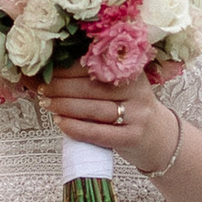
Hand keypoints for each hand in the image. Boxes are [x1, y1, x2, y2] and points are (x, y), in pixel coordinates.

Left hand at [42, 66, 180, 173]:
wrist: (160, 138)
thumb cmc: (131, 109)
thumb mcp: (122, 86)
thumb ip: (95, 77)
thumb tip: (50, 70)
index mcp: (133, 70)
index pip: (95, 64)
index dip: (66, 66)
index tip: (45, 68)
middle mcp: (137, 90)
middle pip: (92, 86)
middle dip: (61, 86)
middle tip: (41, 87)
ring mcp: (138, 115)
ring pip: (94, 109)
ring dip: (65, 105)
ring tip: (46, 103)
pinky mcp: (133, 137)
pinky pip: (100, 133)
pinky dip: (77, 128)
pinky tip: (61, 123)